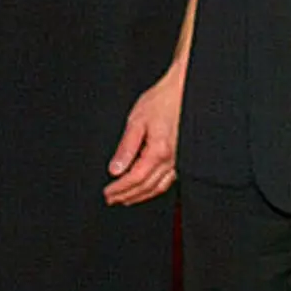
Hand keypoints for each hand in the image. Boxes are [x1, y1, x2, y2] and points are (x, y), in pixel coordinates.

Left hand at [104, 63, 183, 204]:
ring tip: (126, 199)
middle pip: (146, 187)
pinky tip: (148, 189)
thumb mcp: (137, 121)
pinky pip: (169, 181)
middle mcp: (171, 160)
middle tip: (112, 199)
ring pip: (158, 187)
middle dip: (127, 196)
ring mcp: (179, 161)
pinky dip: (155, 189)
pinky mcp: (182, 158)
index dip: (120, 188)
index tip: (107, 192)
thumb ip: (126, 148)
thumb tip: (115, 169)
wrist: (182, 91)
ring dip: (141, 196)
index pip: (135, 178)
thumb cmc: (162, 101)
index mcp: (158, 151)